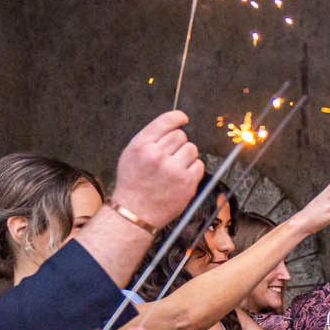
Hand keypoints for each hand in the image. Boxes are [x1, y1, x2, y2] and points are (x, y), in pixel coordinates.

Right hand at [110, 112, 202, 227]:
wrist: (135, 211)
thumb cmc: (133, 183)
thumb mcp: (130, 154)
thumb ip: (149, 139)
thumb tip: (171, 125)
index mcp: (141, 146)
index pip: (165, 122)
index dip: (177, 117)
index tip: (183, 118)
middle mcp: (157, 155)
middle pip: (181, 135)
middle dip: (178, 143)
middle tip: (170, 156)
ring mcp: (173, 169)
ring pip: (192, 149)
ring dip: (186, 155)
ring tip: (175, 167)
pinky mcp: (187, 183)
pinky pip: (199, 165)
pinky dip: (193, 169)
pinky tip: (181, 176)